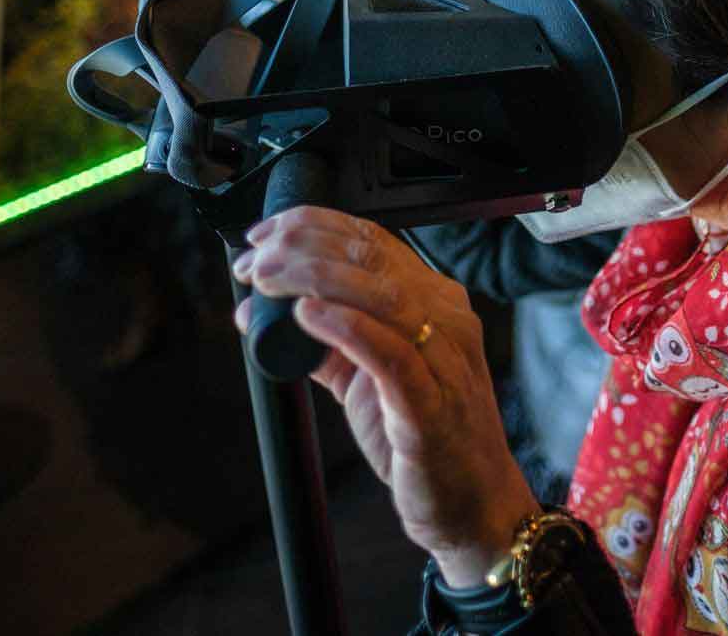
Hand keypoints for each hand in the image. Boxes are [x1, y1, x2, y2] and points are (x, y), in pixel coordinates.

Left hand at [233, 207, 541, 582]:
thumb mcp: (368, 379)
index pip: (374, 241)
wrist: (472, 502)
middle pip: (372, 258)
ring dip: (314, 278)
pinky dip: (346, 327)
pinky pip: (391, 355)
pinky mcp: (431, 407)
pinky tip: (307, 314)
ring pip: (381, 295)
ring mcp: (444, 361)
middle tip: (255, 259)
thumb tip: (262, 313)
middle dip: (303, 246)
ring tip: (267, 279)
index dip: (315, 226)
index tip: (265, 233)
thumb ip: (325, 343)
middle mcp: (447, 321)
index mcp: (436, 303)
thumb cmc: (424, 439)